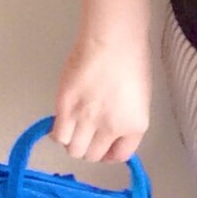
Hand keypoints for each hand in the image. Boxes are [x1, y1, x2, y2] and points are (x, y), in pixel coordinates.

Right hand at [50, 28, 150, 162]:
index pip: (120, 156)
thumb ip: (125, 119)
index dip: (110, 154)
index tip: (105, 147)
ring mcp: (86, 119)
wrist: (112, 41)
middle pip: (92, 156)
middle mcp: (110, 128)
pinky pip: (57, 134)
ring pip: (73, 149)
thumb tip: (111, 132)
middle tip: (86, 135)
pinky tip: (63, 121)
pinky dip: (58, 132)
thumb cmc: (131, 61)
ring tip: (74, 127)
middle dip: (89, 148)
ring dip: (73, 142)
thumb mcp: (138, 98)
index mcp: (134, 125)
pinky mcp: (65, 108)